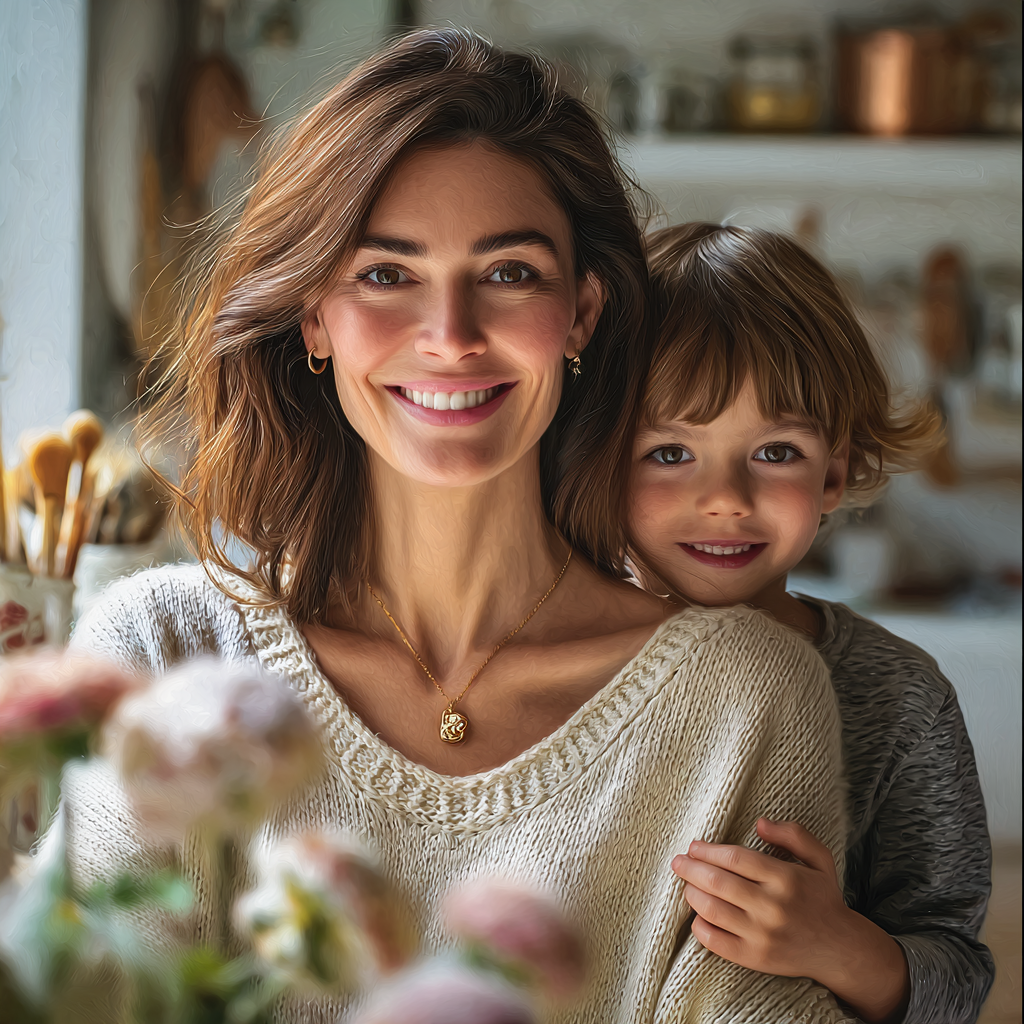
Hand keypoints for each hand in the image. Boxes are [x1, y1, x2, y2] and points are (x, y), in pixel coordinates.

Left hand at [671, 818, 908, 1023]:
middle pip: (717, 882)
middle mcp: (772, 907)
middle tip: (678, 862)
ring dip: (692, 893)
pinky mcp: (755, 958)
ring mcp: (762, 935)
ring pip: (712, 910)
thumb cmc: (822, 897)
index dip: (708, 850)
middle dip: (690, 869)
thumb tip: (760, 823)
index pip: (734, 858)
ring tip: (687, 884)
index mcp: (785, 878)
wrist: (839, 949)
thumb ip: (793, 834)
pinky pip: (716, 942)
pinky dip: (700, 926)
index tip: (694, 846)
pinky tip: (698, 915)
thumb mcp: (819, 858)